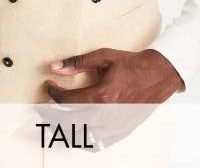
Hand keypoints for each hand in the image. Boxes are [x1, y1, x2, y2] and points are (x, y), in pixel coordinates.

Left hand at [35, 48, 183, 151]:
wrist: (157, 75)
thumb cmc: (131, 65)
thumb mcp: (104, 57)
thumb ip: (78, 62)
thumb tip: (56, 66)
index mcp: (101, 95)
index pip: (67, 100)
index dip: (54, 93)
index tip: (50, 85)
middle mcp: (106, 114)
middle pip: (68, 122)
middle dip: (51, 115)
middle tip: (42, 108)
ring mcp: (113, 126)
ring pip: (80, 137)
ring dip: (64, 129)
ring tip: (55, 120)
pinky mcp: (120, 132)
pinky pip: (96, 143)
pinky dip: (83, 140)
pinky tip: (77, 131)